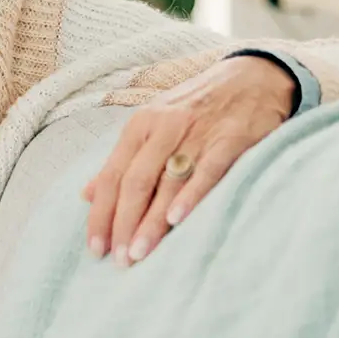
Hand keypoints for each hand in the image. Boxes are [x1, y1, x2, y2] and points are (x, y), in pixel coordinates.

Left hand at [83, 55, 294, 265]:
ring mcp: (196, 133)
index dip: (101, 214)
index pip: (112, 176)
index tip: (95, 248)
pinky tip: (178, 220)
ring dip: (152, 221)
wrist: (252, 76)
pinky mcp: (230, 139)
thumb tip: (86, 194)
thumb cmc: (196, 108)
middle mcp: (163, 128)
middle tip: (120, 260)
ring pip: (167, 182)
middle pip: (135, 182)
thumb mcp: (153, 124)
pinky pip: (207, 170)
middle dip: (123, 223)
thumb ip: (122, 160)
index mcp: (140, 126)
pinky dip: (191, 195)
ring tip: (140, 253)